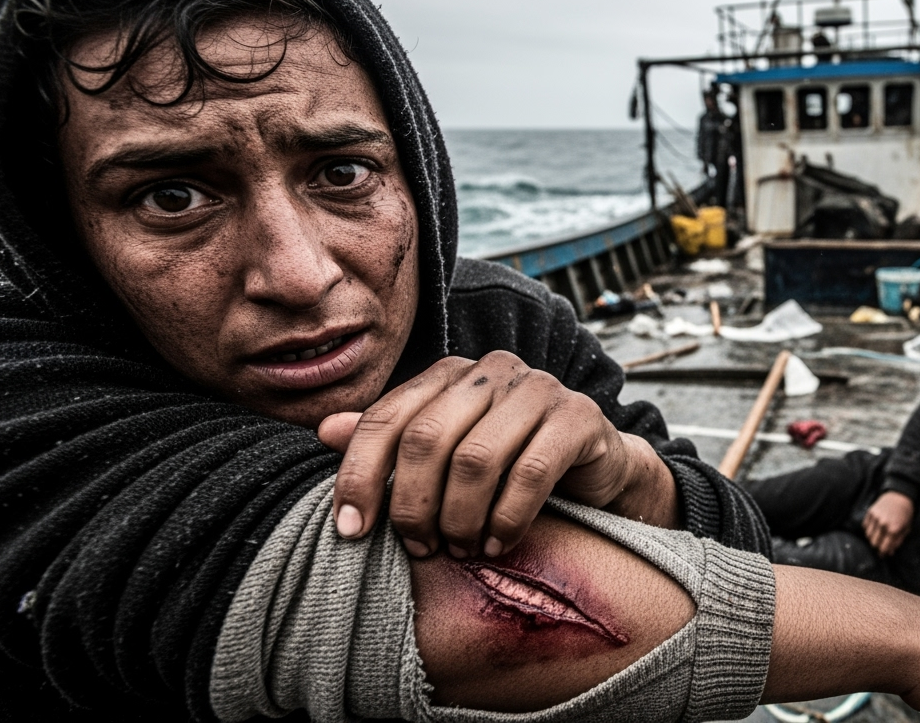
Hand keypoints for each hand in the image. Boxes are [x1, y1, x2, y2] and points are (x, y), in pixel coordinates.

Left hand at [318, 352, 677, 557]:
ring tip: (460, 550)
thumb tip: (325, 430)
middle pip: (427, 439)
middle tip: (420, 547)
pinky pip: (530, 473)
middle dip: (413, 505)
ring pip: (476, 459)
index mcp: (449, 374)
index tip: (351, 530)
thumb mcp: (447, 454)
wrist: (595, 468)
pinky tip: (498, 545)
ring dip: (460, 518)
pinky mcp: (579, 417)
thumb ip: (392, 441)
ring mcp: (539, 388)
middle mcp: (491, 370)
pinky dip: (506, 519)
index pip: (386, 418)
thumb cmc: (511, 463)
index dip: (360, 476)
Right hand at [862, 491, 914, 556]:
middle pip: (874, 543)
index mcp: (894, 529)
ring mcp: (875, 517)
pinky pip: (865, 526)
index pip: (884, 547)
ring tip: (878, 537)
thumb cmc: (905, 512)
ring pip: (868, 535)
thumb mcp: (907, 528)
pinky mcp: (870, 512)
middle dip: (877, 547)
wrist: (899, 495)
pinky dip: (868, 529)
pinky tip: (874, 528)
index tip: (882, 555)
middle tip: (880, 546)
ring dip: (872, 538)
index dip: (883, 553)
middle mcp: (883, 524)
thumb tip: (890, 552)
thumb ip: (898, 541)